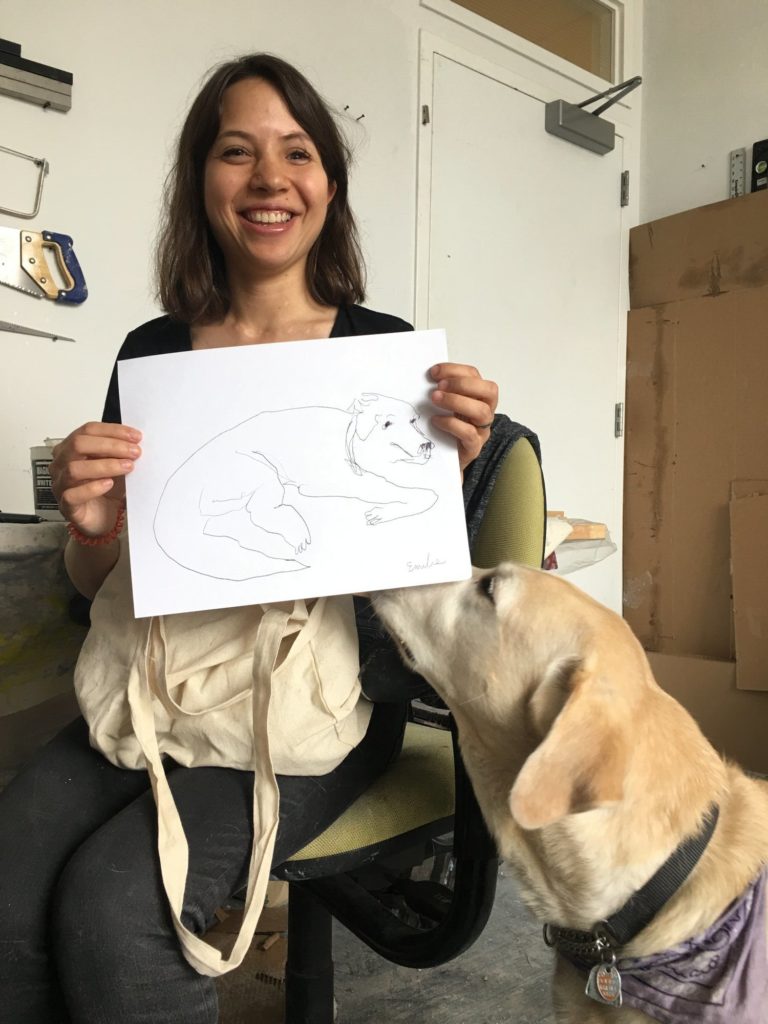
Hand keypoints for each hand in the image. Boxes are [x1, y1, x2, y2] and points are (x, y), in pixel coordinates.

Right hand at [50, 422, 141, 537]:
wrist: (106, 518)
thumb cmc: (108, 490)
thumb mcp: (117, 465)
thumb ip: (121, 452)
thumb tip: (135, 440)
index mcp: (72, 448)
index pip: (88, 430)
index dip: (113, 431)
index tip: (135, 437)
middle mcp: (62, 463)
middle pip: (78, 444)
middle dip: (110, 446)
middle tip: (134, 452)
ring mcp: (61, 484)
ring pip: (74, 469)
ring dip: (105, 465)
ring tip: (127, 467)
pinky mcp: (66, 505)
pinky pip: (73, 494)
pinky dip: (93, 488)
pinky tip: (109, 484)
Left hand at [429, 363, 498, 472]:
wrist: (445, 462)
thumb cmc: (445, 431)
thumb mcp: (444, 407)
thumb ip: (441, 392)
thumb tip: (426, 377)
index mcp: (477, 397)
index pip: (475, 376)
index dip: (455, 370)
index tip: (434, 372)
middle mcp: (484, 412)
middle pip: (489, 391)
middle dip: (462, 384)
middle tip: (439, 386)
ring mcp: (482, 430)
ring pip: (482, 411)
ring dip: (457, 401)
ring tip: (435, 399)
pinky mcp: (474, 448)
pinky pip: (469, 434)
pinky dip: (451, 424)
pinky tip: (436, 421)